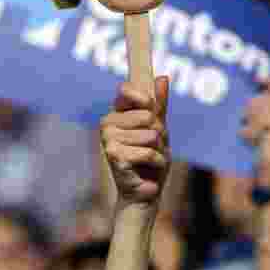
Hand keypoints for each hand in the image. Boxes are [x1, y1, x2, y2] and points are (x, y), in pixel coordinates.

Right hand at [100, 77, 170, 206]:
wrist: (147, 192)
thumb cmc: (152, 159)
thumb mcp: (159, 128)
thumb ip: (159, 104)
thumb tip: (162, 77)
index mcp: (116, 113)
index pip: (126, 90)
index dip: (144, 100)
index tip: (150, 111)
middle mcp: (107, 123)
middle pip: (148, 115)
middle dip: (159, 134)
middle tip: (152, 147)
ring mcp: (108, 139)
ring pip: (150, 134)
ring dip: (159, 150)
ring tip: (150, 160)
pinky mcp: (113, 156)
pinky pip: (148, 151)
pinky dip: (157, 161)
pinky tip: (149, 169)